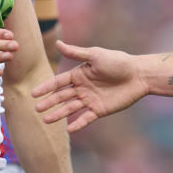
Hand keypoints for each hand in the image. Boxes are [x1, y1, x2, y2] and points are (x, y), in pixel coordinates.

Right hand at [32, 41, 146, 131]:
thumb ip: (76, 52)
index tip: (33, 94)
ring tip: (46, 120)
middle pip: (62, 96)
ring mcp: (90, 99)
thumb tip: (57, 43)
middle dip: (49, 103)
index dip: (46, 88)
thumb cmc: (118, 61)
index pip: (58, 82)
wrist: (139, 75)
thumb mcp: (96, 55)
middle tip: (36, 109)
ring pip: (70, 108)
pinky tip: (68, 129)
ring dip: (58, 114)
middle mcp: (82, 88)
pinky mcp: (100, 110)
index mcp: (79, 74)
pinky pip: (86, 118)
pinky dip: (78, 123)